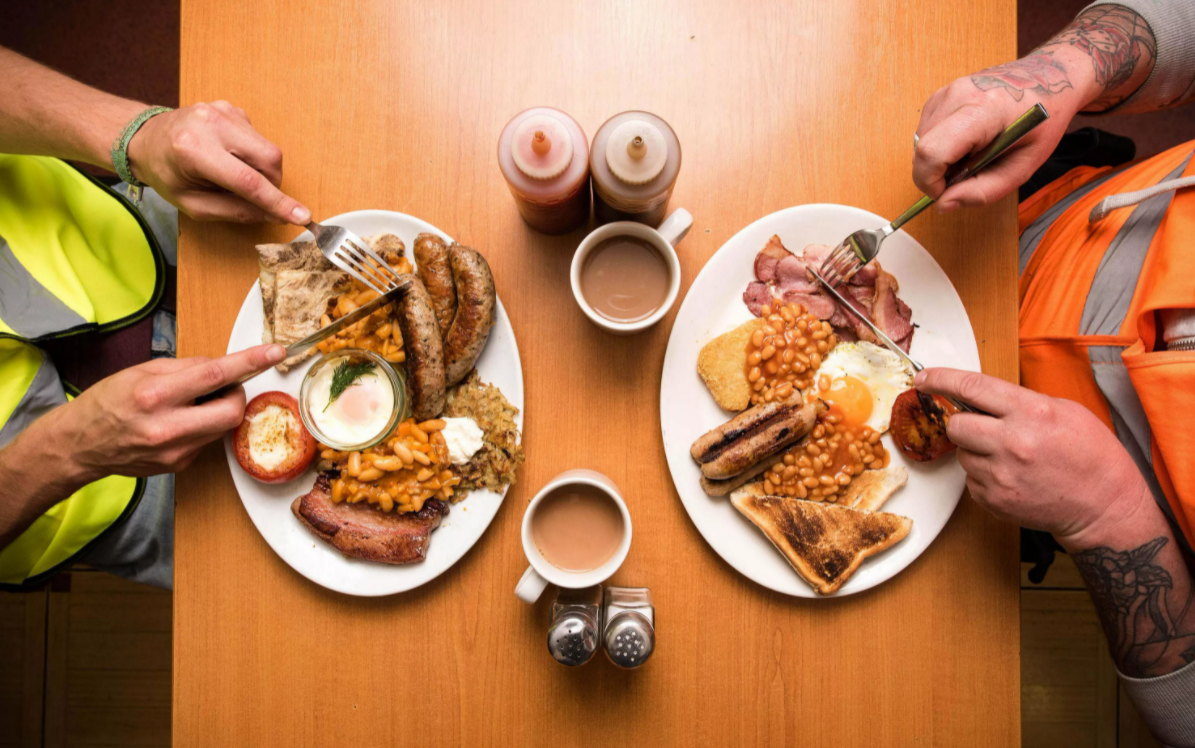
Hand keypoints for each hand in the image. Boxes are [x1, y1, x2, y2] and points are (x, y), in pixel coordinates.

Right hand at [50, 344, 286, 480]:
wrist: (79, 446)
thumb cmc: (107, 402)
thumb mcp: (141, 372)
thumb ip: (186, 368)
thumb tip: (220, 366)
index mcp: (155, 396)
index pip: (215, 375)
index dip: (250, 363)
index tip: (275, 353)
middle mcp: (167, 427)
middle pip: (232, 410)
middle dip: (236, 395)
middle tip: (221, 388)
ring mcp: (175, 451)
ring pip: (223, 426)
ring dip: (218, 410)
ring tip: (190, 404)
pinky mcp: (180, 465)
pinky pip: (207, 440)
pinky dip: (202, 426)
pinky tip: (178, 423)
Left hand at [125, 101, 310, 223]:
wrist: (145, 139)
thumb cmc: (166, 174)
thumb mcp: (192, 205)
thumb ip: (233, 211)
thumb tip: (271, 215)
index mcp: (194, 150)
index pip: (248, 181)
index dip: (277, 202)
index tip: (302, 216)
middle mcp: (210, 124)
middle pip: (268, 159)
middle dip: (273, 184)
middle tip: (259, 198)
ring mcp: (223, 111)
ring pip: (268, 149)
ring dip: (262, 171)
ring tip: (235, 175)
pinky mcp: (232, 108)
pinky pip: (258, 139)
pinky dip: (252, 156)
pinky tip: (231, 157)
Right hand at [912, 54, 1086, 212]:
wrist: (1050, 79)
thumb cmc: (1042, 121)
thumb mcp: (1023, 166)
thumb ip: (984, 191)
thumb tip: (944, 204)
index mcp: (983, 111)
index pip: (932, 152)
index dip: (930, 181)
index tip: (946, 192)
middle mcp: (958, 95)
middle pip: (922, 149)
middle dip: (935, 173)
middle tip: (967, 174)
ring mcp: (947, 91)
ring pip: (920, 142)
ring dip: (937, 159)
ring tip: (970, 156)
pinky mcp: (941, 94)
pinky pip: (925, 131)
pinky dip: (939, 145)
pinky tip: (965, 142)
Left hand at [914, 368, 1151, 548]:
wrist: (1105, 506)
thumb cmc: (1090, 455)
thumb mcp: (1065, 410)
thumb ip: (1020, 401)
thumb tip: (980, 397)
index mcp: (1030, 412)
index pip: (971, 387)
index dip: (940, 379)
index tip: (924, 378)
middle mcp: (1011, 442)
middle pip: (955, 425)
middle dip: (961, 422)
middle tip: (981, 427)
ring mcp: (1001, 475)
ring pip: (962, 454)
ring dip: (976, 451)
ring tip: (1009, 457)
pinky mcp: (994, 499)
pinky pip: (971, 480)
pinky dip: (985, 475)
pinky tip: (1012, 476)